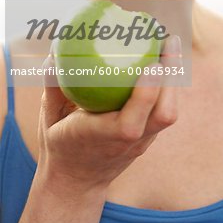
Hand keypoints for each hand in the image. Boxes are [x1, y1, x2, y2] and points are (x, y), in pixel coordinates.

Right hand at [37, 34, 181, 192]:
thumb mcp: (49, 118)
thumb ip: (52, 87)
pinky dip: (168, 83)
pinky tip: (164, 60)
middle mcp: (129, 142)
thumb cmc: (61, 145)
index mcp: (103, 139)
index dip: (145, 95)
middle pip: (163, 114)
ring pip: (169, 112)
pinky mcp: (149, 137)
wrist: (76, 181)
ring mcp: (143, 141)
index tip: (151, 64)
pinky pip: (164, 109)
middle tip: (170, 40)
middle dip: (171, 76)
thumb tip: (54, 53)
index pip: (130, 124)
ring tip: (171, 45)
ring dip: (174, 78)